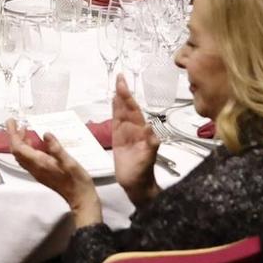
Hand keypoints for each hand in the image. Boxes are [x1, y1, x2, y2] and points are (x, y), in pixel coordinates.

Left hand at [5, 120, 99, 223]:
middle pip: (17, 151)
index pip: (18, 148)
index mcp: (39, 163)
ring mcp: (37, 172)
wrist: (80, 198)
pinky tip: (35, 144)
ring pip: (21, 156)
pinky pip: (27, 160)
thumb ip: (56, 148)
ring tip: (24, 130)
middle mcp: (34, 168)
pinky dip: (26, 149)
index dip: (13, 134)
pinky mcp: (41, 173)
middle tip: (17, 123)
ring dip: (20, 142)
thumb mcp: (69, 162)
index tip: (11, 122)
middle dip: (14, 136)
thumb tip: (45, 134)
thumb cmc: (76, 180)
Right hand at [109, 76, 161, 204]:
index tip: (122, 83)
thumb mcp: (148, 158)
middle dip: (123, 92)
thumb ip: (150, 142)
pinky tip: (112, 103)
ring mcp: (126, 133)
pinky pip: (115, 122)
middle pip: (127, 107)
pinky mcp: (118, 139)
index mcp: (141, 130)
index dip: (128, 96)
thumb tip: (148, 125)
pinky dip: (114, 111)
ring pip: (121, 112)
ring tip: (115, 86)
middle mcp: (134, 128)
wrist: (136, 184)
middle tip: (119, 77)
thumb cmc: (143, 171)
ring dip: (118, 99)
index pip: (134, 109)